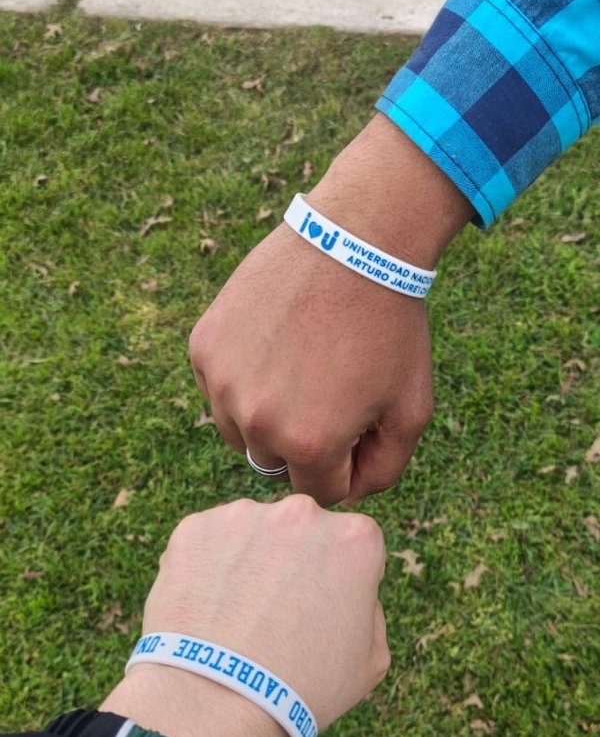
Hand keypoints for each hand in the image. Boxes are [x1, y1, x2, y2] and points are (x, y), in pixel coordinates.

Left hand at [102, 496, 389, 736]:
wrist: (215, 703)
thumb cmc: (301, 688)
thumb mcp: (371, 660)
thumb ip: (370, 608)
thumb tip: (350, 590)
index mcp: (355, 539)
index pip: (353, 546)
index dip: (339, 579)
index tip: (321, 609)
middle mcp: (302, 513)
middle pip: (302, 531)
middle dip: (293, 561)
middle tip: (276, 612)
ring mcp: (244, 516)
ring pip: (252, 533)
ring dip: (249, 561)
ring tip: (237, 616)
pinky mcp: (195, 528)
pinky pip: (208, 542)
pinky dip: (207, 568)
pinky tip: (207, 609)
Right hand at [190, 116, 472, 505]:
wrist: (353, 241)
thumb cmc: (390, 328)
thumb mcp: (410, 409)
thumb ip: (384, 471)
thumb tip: (344, 495)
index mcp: (308, 444)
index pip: (321, 491)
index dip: (347, 459)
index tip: (359, 419)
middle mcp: (255, 422)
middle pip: (278, 464)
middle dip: (306, 438)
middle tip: (330, 386)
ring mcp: (221, 383)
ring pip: (242, 430)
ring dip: (269, 413)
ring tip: (301, 366)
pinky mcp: (203, 348)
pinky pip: (219, 389)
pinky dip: (243, 378)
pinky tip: (274, 343)